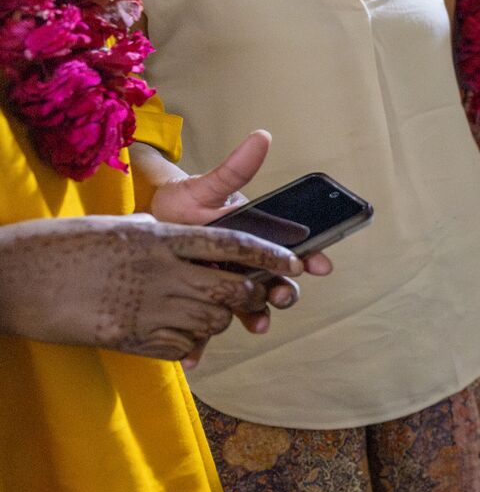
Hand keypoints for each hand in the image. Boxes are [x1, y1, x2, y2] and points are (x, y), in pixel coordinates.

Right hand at [0, 215, 302, 365]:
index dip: (268, 255)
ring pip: (212, 321)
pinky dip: (190, 344)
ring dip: (217, 321)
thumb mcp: (119, 229)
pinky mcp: (129, 338)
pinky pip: (183, 346)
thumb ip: (162, 238)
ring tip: (203, 314)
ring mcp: (145, 307)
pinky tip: (176, 335)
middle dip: (251, 296)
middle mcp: (160, 271)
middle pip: (232, 289)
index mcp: (160, 236)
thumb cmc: (63, 246)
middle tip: (252, 296)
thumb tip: (194, 247)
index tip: (293, 263)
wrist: (11, 276)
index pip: (232, 244)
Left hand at [146, 130, 334, 332]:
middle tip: (280, 295)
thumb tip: (262, 136)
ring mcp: (224, 288)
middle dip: (285, 293)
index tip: (320, 265)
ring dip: (255, 319)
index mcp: (256, 242)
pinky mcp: (198, 305)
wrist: (146, 225)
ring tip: (253, 325)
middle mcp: (246, 268)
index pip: (294, 253)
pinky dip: (200, 345)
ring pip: (248, 309)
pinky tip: (194, 355)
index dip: (312, 259)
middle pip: (277, 285)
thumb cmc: (182, 204)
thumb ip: (236, 169)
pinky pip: (202, 329)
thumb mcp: (207, 187)